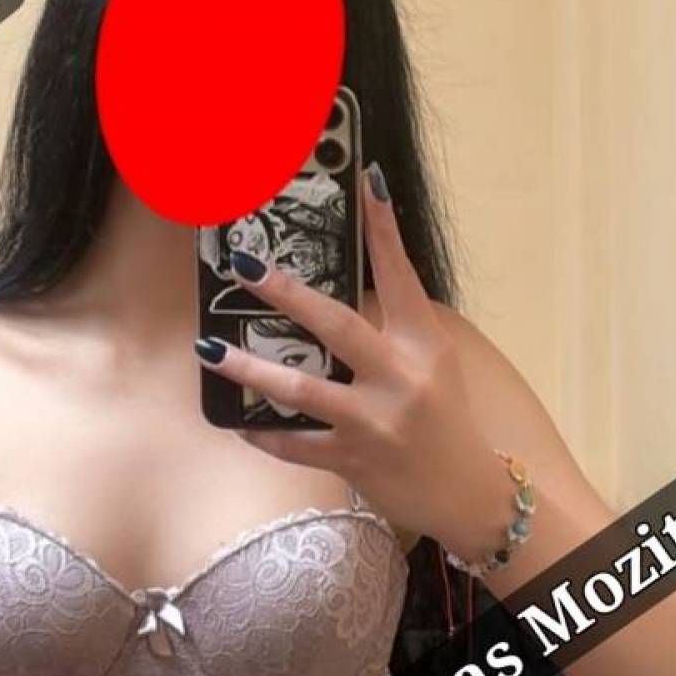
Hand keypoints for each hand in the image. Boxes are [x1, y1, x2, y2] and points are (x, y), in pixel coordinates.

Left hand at [195, 162, 514, 557]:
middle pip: (337, 326)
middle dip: (286, 294)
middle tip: (245, 266)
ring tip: (209, 348)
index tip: (367, 181)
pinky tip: (236, 419)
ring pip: (301, 390)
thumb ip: (394, 331)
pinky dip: (263, 432)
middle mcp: (400, 380)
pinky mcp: (352, 460)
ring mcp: (374, 423)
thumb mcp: (432, 366)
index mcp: (424, 346)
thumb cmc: (445, 423)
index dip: (383, 228)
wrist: (467, 495)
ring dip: (250, 369)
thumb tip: (337, 293)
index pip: (401, 277)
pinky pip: (294, 444)